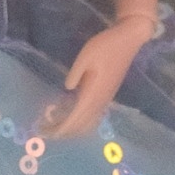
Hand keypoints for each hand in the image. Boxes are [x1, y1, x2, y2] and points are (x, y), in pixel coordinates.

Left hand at [41, 17, 152, 138]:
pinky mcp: (107, 93)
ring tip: (54, 124)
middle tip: (45, 130)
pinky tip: (69, 112)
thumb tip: (67, 88)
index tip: (47, 134)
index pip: (76, 118)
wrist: (129, 40)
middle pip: (82, 125)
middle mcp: (101, 100)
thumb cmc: (106, 45)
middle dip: (63, 131)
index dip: (62, 129)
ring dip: (72, 126)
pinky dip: (79, 118)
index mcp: (94, 92)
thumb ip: (76, 73)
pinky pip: (92, 113)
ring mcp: (106, 98)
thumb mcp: (86, 56)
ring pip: (88, 121)